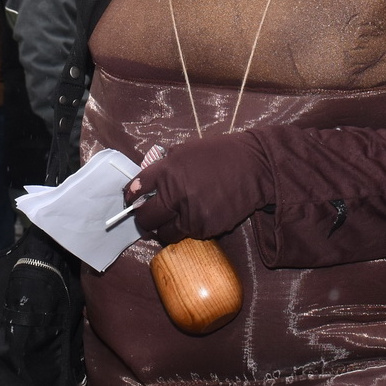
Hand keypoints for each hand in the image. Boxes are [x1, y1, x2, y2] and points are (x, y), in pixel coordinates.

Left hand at [122, 135, 268, 244]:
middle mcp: (175, 194)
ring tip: (168, 221)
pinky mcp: (204, 228)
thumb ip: (163, 166)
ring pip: (163, 233)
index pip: (136, 189)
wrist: (255, 167)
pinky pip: (185, 235)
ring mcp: (189, 214)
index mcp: (167, 170)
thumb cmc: (220, 155)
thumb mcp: (186, 150)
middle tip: (146, 216)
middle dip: (142, 218)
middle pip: (145, 218)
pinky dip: (185, 229)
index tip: (131, 199)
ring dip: (162, 229)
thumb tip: (145, 183)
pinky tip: (194, 216)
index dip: (131, 196)